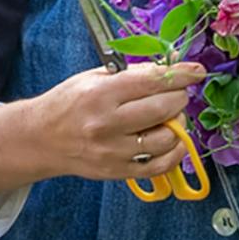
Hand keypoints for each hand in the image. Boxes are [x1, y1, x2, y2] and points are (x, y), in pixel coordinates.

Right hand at [0, 62, 205, 204]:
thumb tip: (171, 67)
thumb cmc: (69, 103)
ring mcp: (114, 152)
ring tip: (168, 117)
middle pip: (164, 109)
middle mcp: (108, 124)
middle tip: (176, 93)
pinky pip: (160, 165)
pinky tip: (172, 141)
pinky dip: (174, 152)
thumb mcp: (94, 78)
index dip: (180, 75)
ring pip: (167, 138)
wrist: (41, 139)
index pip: (152, 81)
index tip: (197, 71)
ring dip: (177, 124)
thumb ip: (132, 74)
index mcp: (101, 94)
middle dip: (179, 97)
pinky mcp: (119, 172)